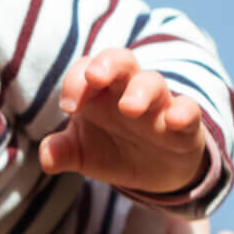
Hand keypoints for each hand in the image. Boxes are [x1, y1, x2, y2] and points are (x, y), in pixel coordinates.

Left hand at [39, 48, 207, 194]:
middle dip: (108, 64)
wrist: (154, 172)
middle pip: (121, 61)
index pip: (85, 71)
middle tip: (95, 76)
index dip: (75, 82)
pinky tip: (173, 120)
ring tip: (129, 108)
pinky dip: (183, 111)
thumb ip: (62, 152)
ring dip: (141, 91)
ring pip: (152, 82)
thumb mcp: (82, 154)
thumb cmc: (112, 149)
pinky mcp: (185, 124)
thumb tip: (46, 157)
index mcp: (100, 92)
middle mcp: (128, 90)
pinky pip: (188, 109)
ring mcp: (158, 104)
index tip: (69, 107)